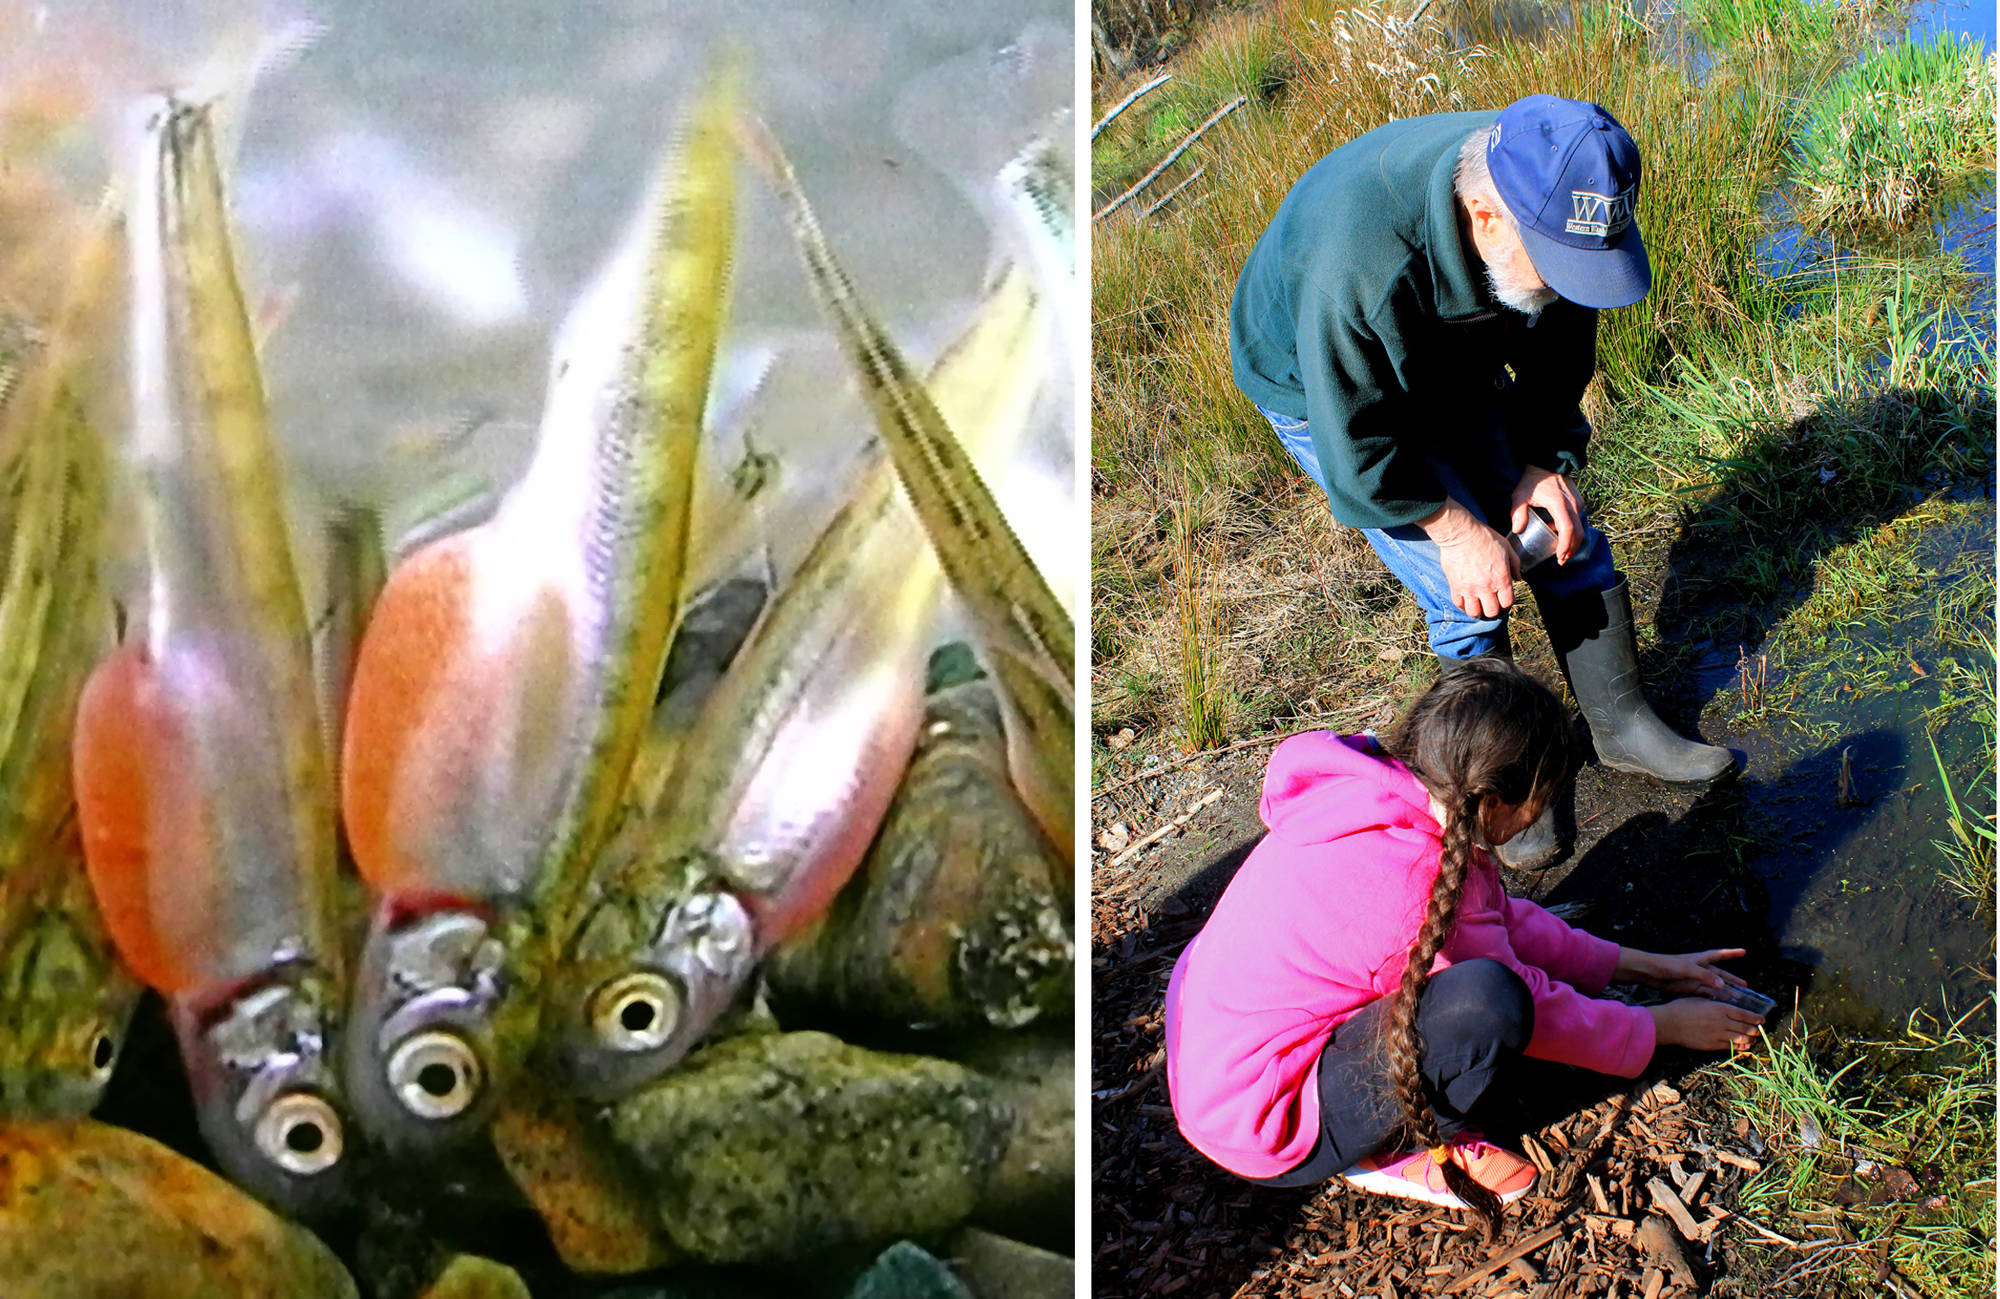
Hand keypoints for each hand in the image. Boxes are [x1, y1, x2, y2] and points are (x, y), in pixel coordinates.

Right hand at [1419, 498, 1518, 619]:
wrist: (1460, 533)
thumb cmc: (1485, 537)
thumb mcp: (1507, 548)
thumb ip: (1515, 565)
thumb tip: (1518, 578)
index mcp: (1501, 579)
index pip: (1507, 603)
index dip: (1507, 603)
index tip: (1504, 599)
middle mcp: (1486, 588)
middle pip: (1491, 612)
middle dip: (1493, 609)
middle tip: (1491, 603)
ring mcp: (1469, 589)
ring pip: (1474, 613)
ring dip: (1478, 610)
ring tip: (1478, 604)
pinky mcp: (1455, 586)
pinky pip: (1459, 604)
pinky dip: (1463, 605)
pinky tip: (1466, 600)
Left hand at [1510, 466, 1583, 564]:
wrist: (1546, 462)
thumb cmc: (1532, 480)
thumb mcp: (1520, 495)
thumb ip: (1518, 512)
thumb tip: (1518, 530)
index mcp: (1559, 503)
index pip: (1568, 529)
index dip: (1565, 545)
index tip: (1560, 557)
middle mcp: (1572, 503)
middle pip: (1578, 531)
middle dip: (1571, 548)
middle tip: (1562, 560)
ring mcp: (1577, 501)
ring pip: (1580, 526)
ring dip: (1572, 540)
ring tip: (1562, 552)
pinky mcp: (1578, 500)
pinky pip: (1578, 518)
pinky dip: (1572, 529)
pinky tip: (1559, 533)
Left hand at [1617, 947, 1751, 996]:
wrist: (1650, 973)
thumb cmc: (1668, 965)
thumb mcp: (1688, 969)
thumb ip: (1705, 977)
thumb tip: (1722, 985)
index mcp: (1700, 959)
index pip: (1719, 955)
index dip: (1732, 953)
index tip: (1744, 952)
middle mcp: (1700, 969)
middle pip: (1720, 974)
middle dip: (1732, 980)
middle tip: (1745, 986)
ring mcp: (1695, 979)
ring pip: (1714, 986)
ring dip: (1725, 991)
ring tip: (1737, 999)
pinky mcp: (1689, 988)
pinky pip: (1705, 993)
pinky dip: (1714, 997)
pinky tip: (1721, 1004)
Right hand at [1649, 997, 1762, 1051]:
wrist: (1669, 1024)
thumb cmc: (1682, 1008)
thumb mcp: (1700, 999)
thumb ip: (1715, 1002)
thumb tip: (1726, 1003)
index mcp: (1720, 1008)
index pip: (1744, 1014)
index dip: (1755, 1018)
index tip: (1762, 1019)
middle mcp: (1722, 1022)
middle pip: (1746, 1028)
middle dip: (1756, 1030)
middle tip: (1760, 1030)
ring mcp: (1718, 1035)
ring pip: (1741, 1039)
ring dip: (1750, 1040)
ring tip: (1754, 1039)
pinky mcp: (1712, 1045)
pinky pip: (1731, 1047)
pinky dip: (1740, 1047)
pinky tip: (1744, 1046)